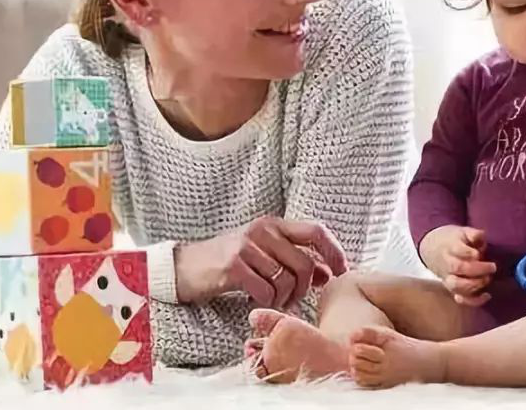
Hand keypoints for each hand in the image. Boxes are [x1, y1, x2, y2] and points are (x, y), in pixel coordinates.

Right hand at [176, 216, 347, 309]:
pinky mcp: (233, 266)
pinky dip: (265, 301)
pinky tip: (255, 299)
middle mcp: (263, 231)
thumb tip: (326, 272)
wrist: (186, 266)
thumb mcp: (264, 254)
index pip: (316, 231)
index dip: (333, 252)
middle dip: (304, 289)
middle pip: (304, 263)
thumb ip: (294, 259)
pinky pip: (265, 291)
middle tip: (292, 299)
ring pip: (286, 281)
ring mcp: (248, 247)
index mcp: (274, 224)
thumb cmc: (230, 261)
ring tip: (271, 300)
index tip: (340, 271)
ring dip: (283, 298)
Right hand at [419, 225, 496, 306]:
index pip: (458, 250)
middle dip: (477, 269)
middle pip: (458, 268)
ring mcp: (448, 279)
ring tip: (487, 279)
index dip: (470, 253)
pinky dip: (473, 301)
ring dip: (475, 285)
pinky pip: (461, 299)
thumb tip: (481, 236)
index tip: (481, 252)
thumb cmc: (452, 240)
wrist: (432, 249)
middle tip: (492, 267)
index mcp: (449, 247)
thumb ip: (473, 234)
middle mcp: (447, 264)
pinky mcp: (452, 289)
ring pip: (457, 286)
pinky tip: (487, 295)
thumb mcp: (461, 231)